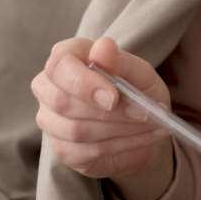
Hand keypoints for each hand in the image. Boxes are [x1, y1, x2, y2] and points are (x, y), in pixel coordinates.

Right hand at [31, 36, 171, 180]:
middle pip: (61, 101)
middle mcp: (50, 86)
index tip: (114, 98)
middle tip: (143, 114)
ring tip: (149, 124)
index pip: (60, 64)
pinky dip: (119, 146)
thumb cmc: (138, 90)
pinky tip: (141, 139)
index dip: (84, 82)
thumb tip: (103, 48)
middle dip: (107, 112)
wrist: (143, 126)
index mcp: (67, 57)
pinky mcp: (60, 148)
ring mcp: (51, 119)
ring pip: (74, 129)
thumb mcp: (140, 73)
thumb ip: (121, 61)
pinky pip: (83, 152)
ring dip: (119, 130)